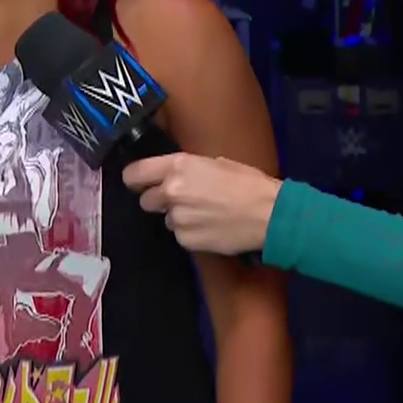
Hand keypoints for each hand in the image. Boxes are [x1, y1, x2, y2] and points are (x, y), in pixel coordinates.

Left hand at [122, 153, 282, 256]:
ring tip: (205, 214)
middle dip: (159, 201)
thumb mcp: (215, 163)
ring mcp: (177, 218)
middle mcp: (171, 191)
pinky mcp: (185, 240)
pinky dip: (191, 233)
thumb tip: (174, 175)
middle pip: (146, 200)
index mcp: (178, 166)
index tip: (137, 182)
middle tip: (181, 200)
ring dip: (178, 217)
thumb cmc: (247, 182)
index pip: (135, 173)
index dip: (134, 179)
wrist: (268, 214)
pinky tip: (210, 227)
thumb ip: (187, 169)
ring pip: (166, 219)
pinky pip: (180, 235)